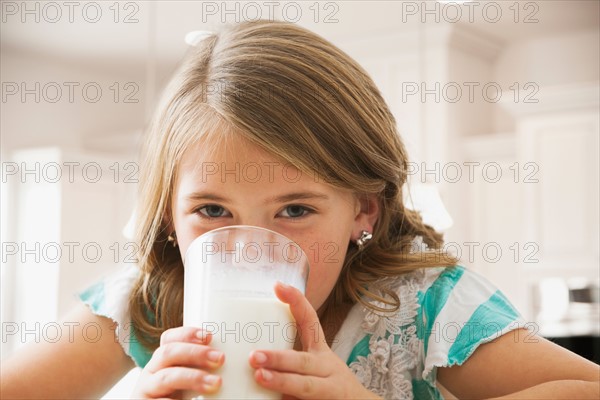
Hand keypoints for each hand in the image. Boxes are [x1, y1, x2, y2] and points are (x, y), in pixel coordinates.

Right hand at [131, 327, 223, 398]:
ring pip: (167, 377)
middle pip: (168, 353)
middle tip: (221, 358)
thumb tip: (248, 357)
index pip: (169, 339)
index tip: (210, 335)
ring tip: (216, 383)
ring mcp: (146, 391)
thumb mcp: (193, 380)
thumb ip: (208, 367)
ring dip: (193, 377)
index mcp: (163, 361)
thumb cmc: (186, 398)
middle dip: (195, 352)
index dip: (187, 333)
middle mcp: (152, 372)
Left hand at [248, 282, 378, 399]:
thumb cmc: (328, 386)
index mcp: (321, 353)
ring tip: (260, 376)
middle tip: (254, 355)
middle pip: (303, 360)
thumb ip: (291, 361)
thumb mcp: (314, 367)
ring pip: (305, 385)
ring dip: (282, 381)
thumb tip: (252, 353)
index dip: (296, 302)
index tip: (278, 286)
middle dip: (278, 357)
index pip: (310, 322)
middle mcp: (326, 368)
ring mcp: (329, 389)